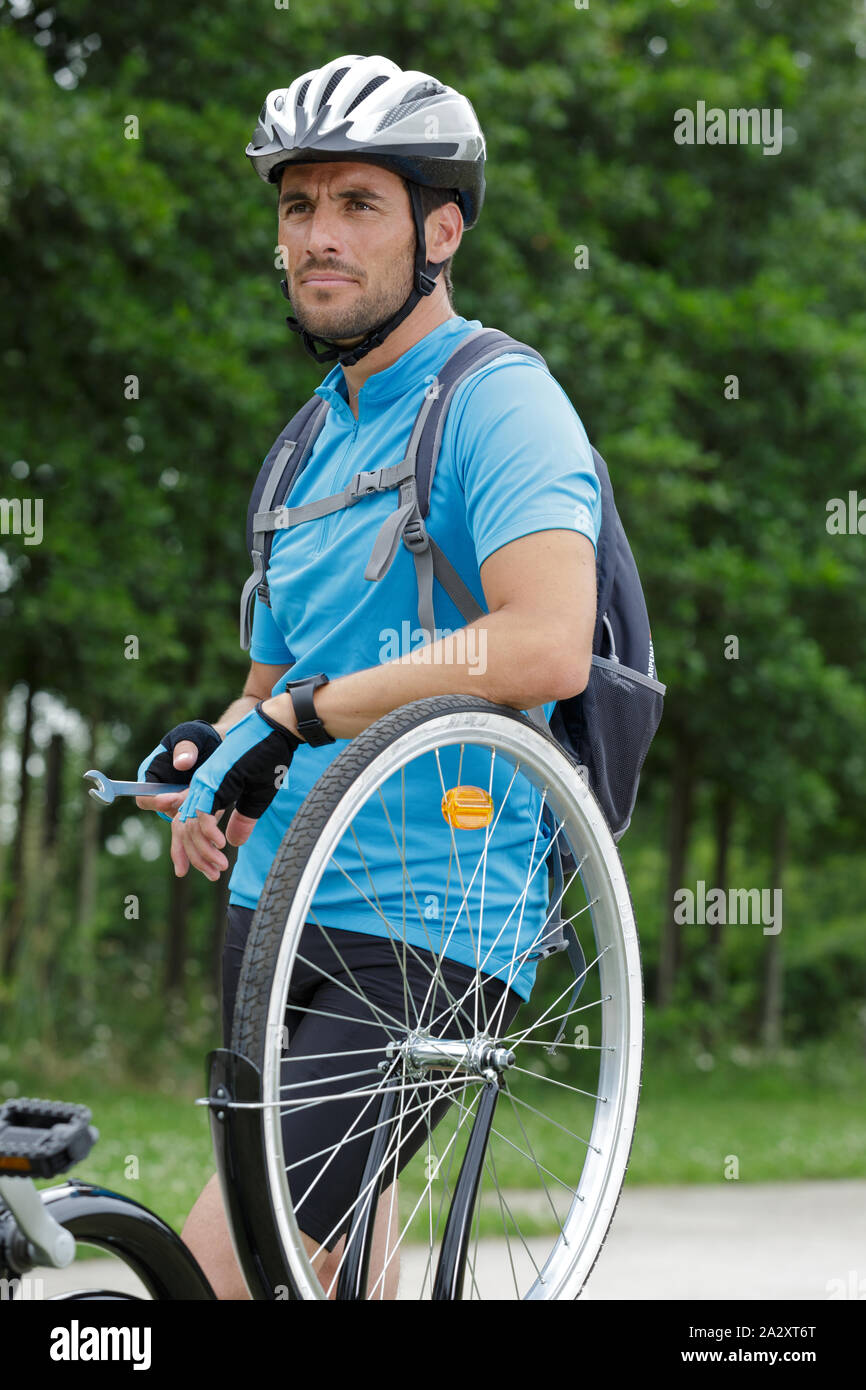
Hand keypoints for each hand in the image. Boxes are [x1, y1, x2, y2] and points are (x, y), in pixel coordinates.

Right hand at [136, 720, 222, 820]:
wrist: (216, 744)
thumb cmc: (197, 737)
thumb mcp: (190, 736)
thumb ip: (185, 748)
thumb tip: (181, 763)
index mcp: (152, 775)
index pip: (144, 798)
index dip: (156, 801)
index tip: (176, 797)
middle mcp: (162, 792)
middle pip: (166, 811)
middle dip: (183, 806)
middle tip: (201, 794)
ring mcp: (178, 801)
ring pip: (183, 817)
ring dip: (196, 810)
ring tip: (212, 793)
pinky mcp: (194, 807)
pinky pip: (198, 818)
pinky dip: (206, 814)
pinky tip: (218, 801)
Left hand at [171, 704, 299, 880]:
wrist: (276, 731)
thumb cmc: (269, 759)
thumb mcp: (255, 797)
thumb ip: (242, 819)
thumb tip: (234, 842)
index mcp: (209, 791)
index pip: (191, 826)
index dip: (196, 851)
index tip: (210, 870)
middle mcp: (200, 788)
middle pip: (185, 830)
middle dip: (196, 857)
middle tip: (212, 875)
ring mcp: (204, 783)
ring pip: (190, 826)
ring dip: (203, 851)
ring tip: (218, 867)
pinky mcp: (211, 781)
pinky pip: (202, 814)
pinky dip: (209, 834)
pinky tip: (222, 846)